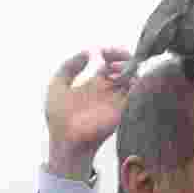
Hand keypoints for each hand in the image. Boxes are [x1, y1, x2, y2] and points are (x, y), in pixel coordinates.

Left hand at [45, 48, 131, 180]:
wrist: (67, 140)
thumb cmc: (59, 115)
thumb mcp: (57, 85)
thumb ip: (69, 65)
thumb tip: (89, 51)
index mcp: (91, 82)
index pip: (107, 61)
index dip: (110, 52)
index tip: (106, 51)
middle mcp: (105, 89)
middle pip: (122, 68)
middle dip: (123, 59)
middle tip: (117, 63)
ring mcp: (114, 99)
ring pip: (131, 78)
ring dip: (130, 70)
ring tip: (121, 71)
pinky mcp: (121, 109)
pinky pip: (134, 92)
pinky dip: (136, 82)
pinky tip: (128, 78)